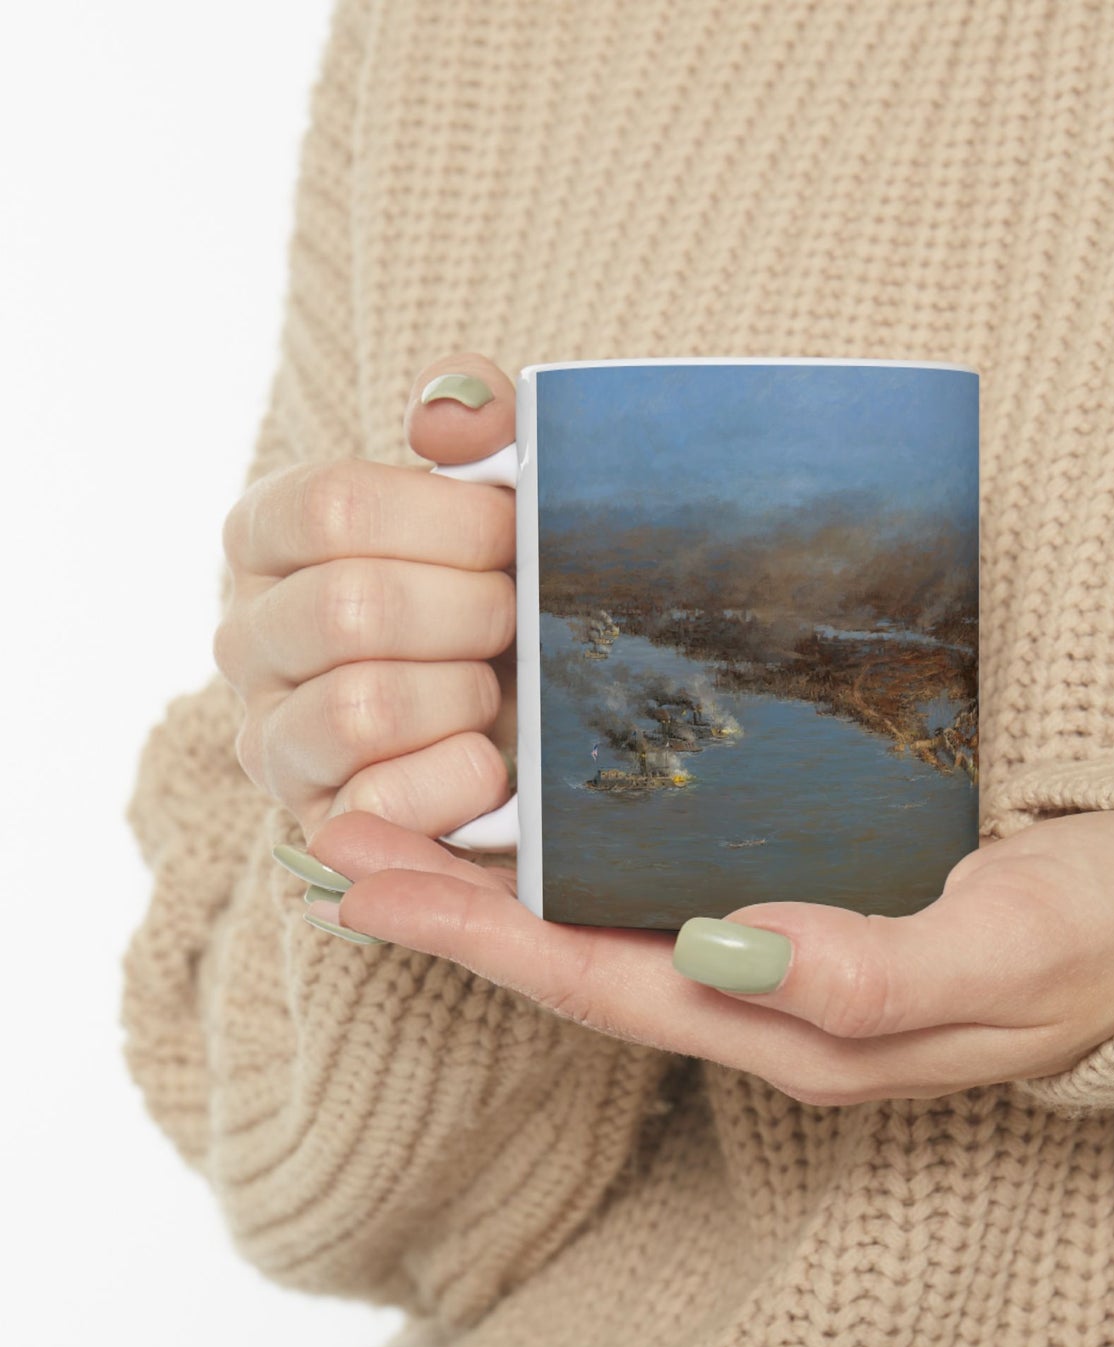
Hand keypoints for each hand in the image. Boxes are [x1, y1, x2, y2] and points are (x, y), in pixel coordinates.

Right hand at [215, 353, 519, 840]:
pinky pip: (381, 803)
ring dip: (464, 695)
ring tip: (494, 689)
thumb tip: (446, 417)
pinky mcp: (317, 822)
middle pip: (352, 608)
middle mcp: (247, 636)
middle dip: (472, 613)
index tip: (512, 534)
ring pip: (361, 708)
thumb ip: (477, 421)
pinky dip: (460, 778)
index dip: (451, 522)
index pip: (333, 507)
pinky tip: (491, 760)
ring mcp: (271, 737)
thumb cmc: (500, 587)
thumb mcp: (496, 491)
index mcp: (270, 536)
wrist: (527, 715)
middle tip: (515, 618)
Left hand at [299, 808, 1113, 1103]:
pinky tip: (544, 825)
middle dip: (453, 909)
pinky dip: (581, 865)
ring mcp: (780, 962)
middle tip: (338, 838)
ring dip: (501, 886)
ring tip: (403, 826)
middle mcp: (767, 1002)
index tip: (368, 883)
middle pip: (576, 962)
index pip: (603, 985)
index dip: (479, 939)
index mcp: (798, 1024)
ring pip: (607, 932)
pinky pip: (661, 899)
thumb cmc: (1093, 934)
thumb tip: (732, 952)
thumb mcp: (1006, 951)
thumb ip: (875, 969)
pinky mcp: (803, 912)